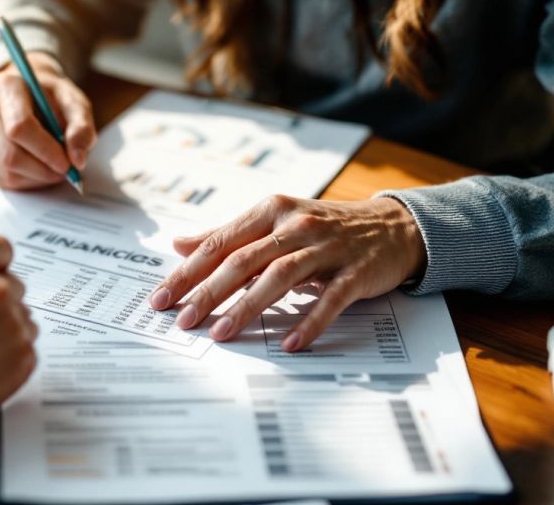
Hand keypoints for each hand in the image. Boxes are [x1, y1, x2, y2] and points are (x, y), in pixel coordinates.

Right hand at [0, 52, 96, 188]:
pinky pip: (0, 180)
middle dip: (42, 170)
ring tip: (53, 166)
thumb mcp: (75, 103)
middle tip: (64, 170)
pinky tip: (37, 168)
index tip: (67, 163)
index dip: (45, 151)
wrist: (29, 94)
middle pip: (10, 154)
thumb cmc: (52, 98)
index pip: (19, 127)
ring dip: (36, 178)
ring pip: (6, 171)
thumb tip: (77, 160)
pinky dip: (26, 182)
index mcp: (6, 87)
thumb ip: (81, 128)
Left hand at [148, 196, 425, 351]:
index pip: (219, 244)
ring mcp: (326, 247)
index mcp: (270, 211)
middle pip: (243, 260)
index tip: (160, 298)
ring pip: (279, 277)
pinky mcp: (355, 271)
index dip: (187, 272)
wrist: (393, 226)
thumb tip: (178, 243)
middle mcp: (295, 225)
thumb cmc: (323, 228)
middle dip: (209, 292)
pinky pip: (329, 299)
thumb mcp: (274, 222)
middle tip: (184, 320)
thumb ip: (227, 235)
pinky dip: (309, 321)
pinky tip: (289, 343)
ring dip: (247, 307)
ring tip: (221, 333)